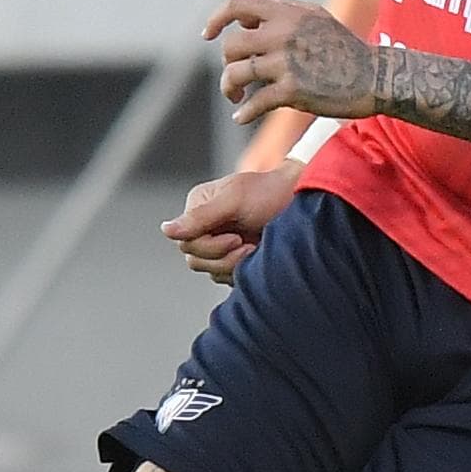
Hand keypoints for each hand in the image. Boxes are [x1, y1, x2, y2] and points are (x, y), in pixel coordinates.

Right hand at [163, 163, 302, 283]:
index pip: (186, 241)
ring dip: (234, 265)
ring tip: (256, 250)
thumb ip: (200, 216)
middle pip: (195, 259)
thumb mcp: (234, 200)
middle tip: (249, 246)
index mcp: (198, 207)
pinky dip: (242, 272)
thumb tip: (166, 230)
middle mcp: (204, 226)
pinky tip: (257, 257)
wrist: (304, 201)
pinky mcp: (235, 259)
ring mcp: (219, 244)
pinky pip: (226, 277)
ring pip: (210, 271)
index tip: (238, 236)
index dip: (211, 245)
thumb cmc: (271, 193)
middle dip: (224, 257)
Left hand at [210, 0, 382, 125]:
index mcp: (287, 13)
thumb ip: (283, 11)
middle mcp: (284, 33)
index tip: (207, 35)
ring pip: (237, 74)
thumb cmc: (346, 49)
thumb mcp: (317, 17)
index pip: (237, 5)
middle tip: (235, 77)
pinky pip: (255, 102)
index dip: (216, 19)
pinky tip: (241, 118)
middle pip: (232, 46)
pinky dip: (243, 113)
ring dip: (229, 89)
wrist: (376, 77)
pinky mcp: (293, 91)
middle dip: (227, 63)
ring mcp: (287, 62)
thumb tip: (248, 17)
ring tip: (235, 98)